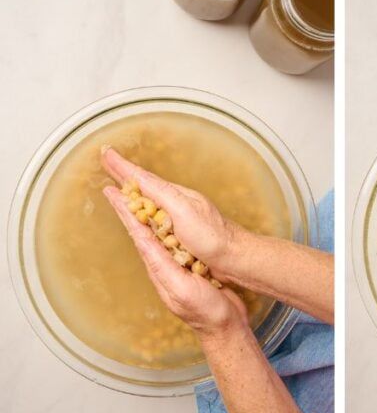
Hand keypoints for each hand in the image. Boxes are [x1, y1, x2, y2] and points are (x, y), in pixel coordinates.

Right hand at [101, 148, 238, 269]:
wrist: (233, 258)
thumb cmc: (212, 236)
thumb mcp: (183, 210)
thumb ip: (161, 194)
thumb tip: (139, 177)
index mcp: (173, 195)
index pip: (143, 177)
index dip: (123, 167)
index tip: (106, 153)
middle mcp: (175, 204)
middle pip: (144, 185)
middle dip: (125, 173)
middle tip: (107, 161)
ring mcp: (178, 218)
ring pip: (149, 199)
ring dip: (132, 188)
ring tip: (118, 181)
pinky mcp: (180, 233)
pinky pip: (155, 216)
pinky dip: (143, 208)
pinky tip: (141, 209)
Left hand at [101, 149, 247, 338]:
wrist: (225, 325)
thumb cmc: (206, 310)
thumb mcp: (183, 289)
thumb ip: (164, 266)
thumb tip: (145, 242)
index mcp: (159, 266)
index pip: (138, 233)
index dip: (126, 211)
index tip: (113, 192)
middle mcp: (163, 263)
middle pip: (142, 230)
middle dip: (128, 209)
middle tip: (115, 188)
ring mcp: (175, 265)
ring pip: (155, 233)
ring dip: (143, 214)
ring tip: (134, 197)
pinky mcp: (189, 266)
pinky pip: (172, 240)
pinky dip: (164, 224)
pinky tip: (164, 218)